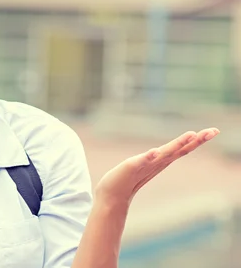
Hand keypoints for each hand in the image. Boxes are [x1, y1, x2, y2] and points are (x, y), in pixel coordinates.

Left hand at [95, 128, 218, 206]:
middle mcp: (157, 162)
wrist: (111, 195)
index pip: (182, 148)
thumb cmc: (127, 179)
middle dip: (196, 140)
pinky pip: (141, 160)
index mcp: (161, 160)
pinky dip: (149, 156)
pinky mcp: (130, 167)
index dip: (197, 140)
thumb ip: (155, 158)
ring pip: (164, 153)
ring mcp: (145, 165)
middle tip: (214, 131)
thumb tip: (163, 151)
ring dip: (177, 144)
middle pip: (179, 149)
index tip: (214, 131)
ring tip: (191, 134)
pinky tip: (155, 152)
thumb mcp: (144, 164)